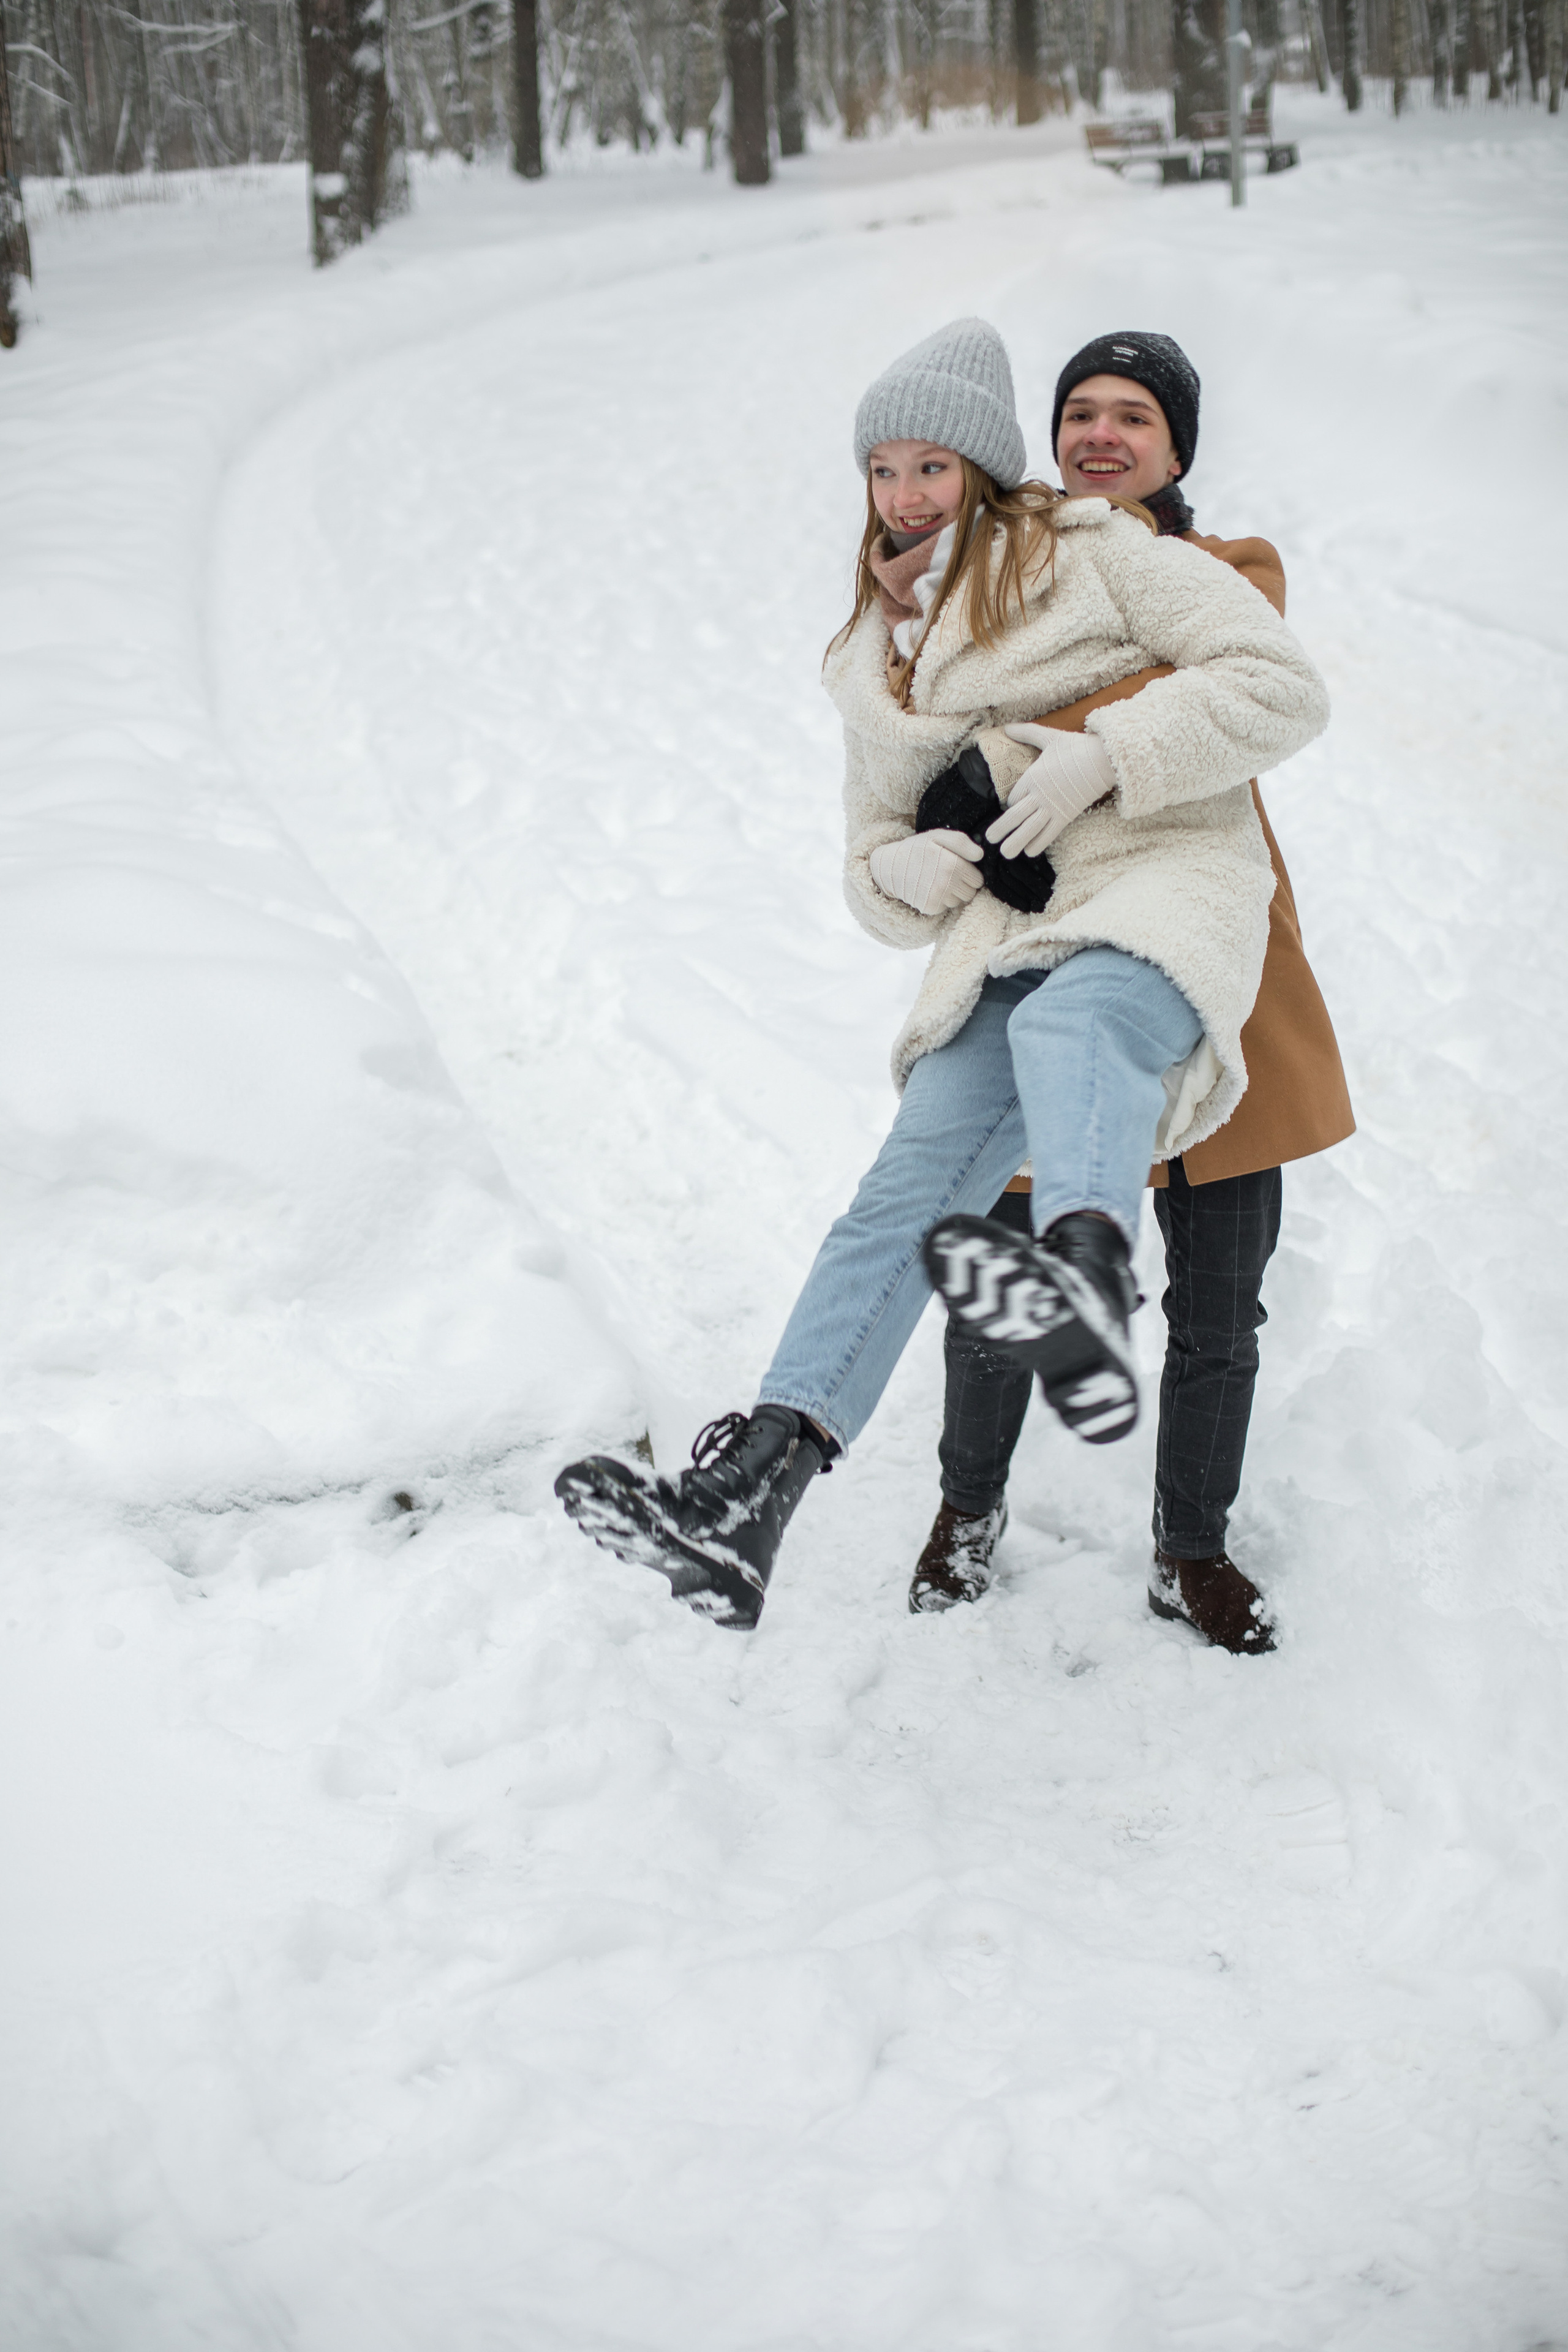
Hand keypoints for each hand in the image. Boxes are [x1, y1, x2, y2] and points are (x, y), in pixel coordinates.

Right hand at [869, 829, 983, 914]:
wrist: (890, 867)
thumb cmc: (917, 849)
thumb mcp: (937, 836)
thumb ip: (962, 842)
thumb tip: (980, 855)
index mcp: (953, 865)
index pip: (978, 880)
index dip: (969, 873)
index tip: (957, 867)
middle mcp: (947, 884)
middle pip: (971, 893)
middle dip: (963, 885)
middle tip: (947, 874)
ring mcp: (938, 898)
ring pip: (959, 901)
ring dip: (952, 893)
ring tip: (936, 880)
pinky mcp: (930, 908)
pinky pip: (946, 908)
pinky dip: (941, 900)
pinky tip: (930, 889)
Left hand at [984, 727, 1117, 858]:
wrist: (1103, 759)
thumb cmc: (1076, 747)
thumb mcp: (1049, 736)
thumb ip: (1026, 733)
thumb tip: (1006, 727)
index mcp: (1033, 777)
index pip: (1014, 797)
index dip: (1008, 805)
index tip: (1008, 809)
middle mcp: (1040, 795)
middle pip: (1015, 815)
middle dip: (1001, 828)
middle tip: (989, 840)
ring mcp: (1053, 808)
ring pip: (1029, 829)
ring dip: (1016, 842)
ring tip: (1005, 853)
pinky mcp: (1066, 816)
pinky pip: (1049, 834)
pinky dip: (1039, 843)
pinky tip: (1030, 852)